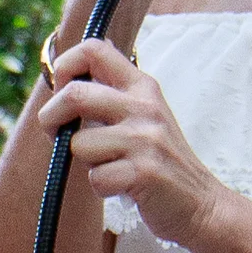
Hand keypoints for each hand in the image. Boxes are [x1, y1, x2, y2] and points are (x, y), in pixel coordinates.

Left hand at [36, 39, 228, 248]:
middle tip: (56, 133)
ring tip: (111, 165)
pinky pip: (95, 178)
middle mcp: (144, 107)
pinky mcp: (144, 172)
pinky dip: (102, 187)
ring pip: (79, 143)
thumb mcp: (144, 115)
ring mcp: (146, 139)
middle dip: (51, 117)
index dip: (66, 66)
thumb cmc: (160, 160)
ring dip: (85, 161)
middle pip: (75, 94)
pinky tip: (123, 187)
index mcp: (142, 86)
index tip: (62, 91)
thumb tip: (68, 76)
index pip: (94, 49)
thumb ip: (112, 96)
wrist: (201, 203)